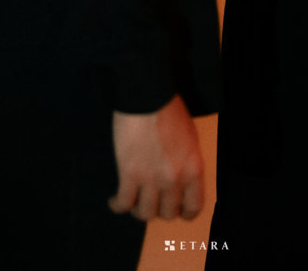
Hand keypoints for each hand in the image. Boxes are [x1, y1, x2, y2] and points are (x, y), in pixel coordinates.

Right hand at [108, 94, 203, 221]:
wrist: (146, 93)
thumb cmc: (167, 109)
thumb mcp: (189, 138)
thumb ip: (186, 163)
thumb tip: (179, 181)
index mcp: (193, 167)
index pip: (193, 207)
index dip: (183, 212)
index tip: (176, 209)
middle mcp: (175, 177)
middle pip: (168, 213)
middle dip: (159, 208)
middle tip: (151, 199)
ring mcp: (152, 178)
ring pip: (145, 213)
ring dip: (138, 209)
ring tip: (132, 200)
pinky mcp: (129, 173)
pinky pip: (124, 203)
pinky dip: (117, 205)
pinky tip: (113, 201)